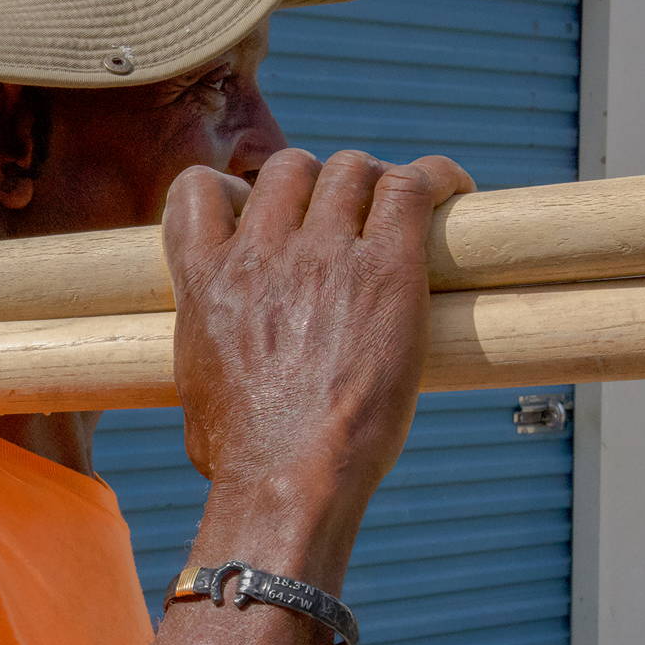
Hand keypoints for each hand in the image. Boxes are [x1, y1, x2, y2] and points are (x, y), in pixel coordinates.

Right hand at [162, 148, 474, 495]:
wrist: (286, 476)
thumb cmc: (242, 455)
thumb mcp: (194, 392)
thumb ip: (205, 356)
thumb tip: (214, 381)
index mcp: (205, 278)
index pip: (200, 187)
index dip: (235, 190)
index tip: (261, 213)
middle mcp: (261, 251)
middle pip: (291, 168)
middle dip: (318, 185)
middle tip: (345, 221)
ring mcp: (323, 254)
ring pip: (350, 170)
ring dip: (372, 183)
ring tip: (395, 211)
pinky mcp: (385, 269)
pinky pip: (411, 187)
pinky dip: (434, 179)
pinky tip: (451, 193)